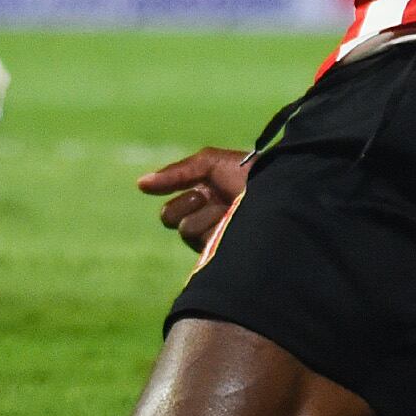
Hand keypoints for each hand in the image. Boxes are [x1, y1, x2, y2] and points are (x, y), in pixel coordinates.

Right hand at [136, 146, 250, 252]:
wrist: (275, 193)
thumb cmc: (248, 174)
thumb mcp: (211, 163)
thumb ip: (176, 173)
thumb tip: (139, 184)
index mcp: (205, 196)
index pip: (172, 201)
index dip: (175, 187)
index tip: (195, 183)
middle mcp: (207, 217)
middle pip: (169, 217)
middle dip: (187, 203)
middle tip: (210, 196)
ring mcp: (214, 237)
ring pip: (184, 229)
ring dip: (204, 214)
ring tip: (228, 209)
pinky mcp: (219, 252)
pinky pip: (197, 240)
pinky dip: (210, 227)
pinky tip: (229, 223)